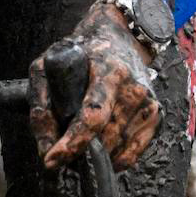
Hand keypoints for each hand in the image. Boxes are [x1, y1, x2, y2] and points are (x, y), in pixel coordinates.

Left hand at [28, 1, 160, 171]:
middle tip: (60, 152)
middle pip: (105, 138)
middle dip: (79, 153)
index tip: (52, 158)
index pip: (93, 115)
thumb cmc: (82, 53)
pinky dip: (114, 159)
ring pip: (117, 149)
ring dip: (95, 158)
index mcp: (109, 72)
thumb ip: (41, 104)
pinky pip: (133, 153)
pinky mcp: (154, 114)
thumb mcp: (49, 65)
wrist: (119, 37)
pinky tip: (101, 150)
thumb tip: (45, 145)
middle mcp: (133, 88)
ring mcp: (147, 103)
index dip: (72, 142)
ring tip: (80, 147)